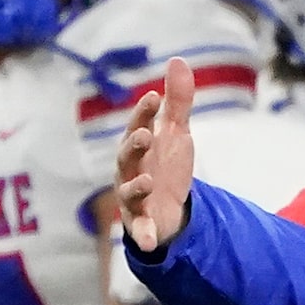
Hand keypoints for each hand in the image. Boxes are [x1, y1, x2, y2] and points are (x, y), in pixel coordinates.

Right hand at [115, 57, 197, 253]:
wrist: (168, 204)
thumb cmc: (166, 163)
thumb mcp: (176, 133)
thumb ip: (178, 101)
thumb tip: (178, 61)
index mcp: (138, 146)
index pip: (139, 125)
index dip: (144, 112)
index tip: (154, 96)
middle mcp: (130, 170)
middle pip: (126, 156)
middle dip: (133, 145)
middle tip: (145, 135)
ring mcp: (133, 197)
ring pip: (129, 192)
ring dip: (136, 186)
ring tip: (148, 181)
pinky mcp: (141, 221)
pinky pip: (139, 230)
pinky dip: (142, 235)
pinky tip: (149, 243)